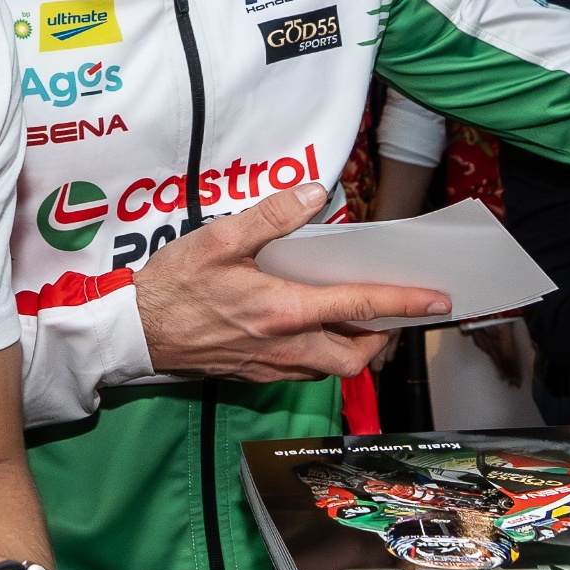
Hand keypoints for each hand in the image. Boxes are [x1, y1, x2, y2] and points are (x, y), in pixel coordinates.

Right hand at [128, 184, 448, 382]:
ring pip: (332, 370)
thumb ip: (270, 217)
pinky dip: (323, 356)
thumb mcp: (218, 239)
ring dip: (354, 350)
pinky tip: (313, 331)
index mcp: (283, 311)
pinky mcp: (254, 375)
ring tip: (358, 321)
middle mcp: (284, 347)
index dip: (403, 303)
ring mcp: (270, 367)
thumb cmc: (171, 286)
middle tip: (393, 314)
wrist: (132, 334)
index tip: (436, 300)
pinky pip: (304, 373)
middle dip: (384, 339)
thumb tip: (314, 194)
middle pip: (356, 357)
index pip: (359, 307)